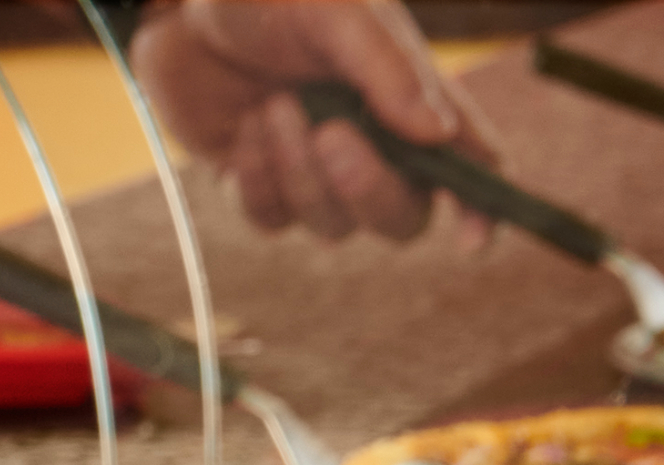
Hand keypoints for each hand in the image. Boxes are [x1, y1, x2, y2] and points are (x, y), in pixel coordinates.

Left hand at [132, 0, 498, 243]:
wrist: (182, 5)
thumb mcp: (337, 13)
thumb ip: (388, 69)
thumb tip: (438, 135)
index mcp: (411, 98)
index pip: (469, 164)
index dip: (481, 209)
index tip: (471, 241)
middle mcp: (373, 144)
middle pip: (401, 216)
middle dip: (369, 188)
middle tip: (331, 135)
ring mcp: (316, 170)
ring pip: (332, 224)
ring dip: (299, 170)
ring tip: (272, 104)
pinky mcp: (261, 185)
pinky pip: (273, 219)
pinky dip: (257, 179)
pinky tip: (244, 125)